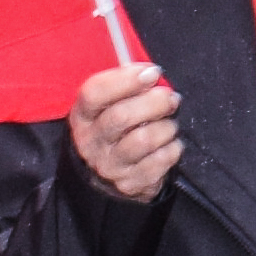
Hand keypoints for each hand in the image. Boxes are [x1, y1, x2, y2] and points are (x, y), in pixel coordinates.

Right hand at [64, 60, 182, 201]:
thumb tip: (152, 73)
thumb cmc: (116, 130)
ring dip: (166, 127)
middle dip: (154, 102)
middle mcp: (91, 141)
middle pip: (121, 116)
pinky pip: (158, 162)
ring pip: (143, 140)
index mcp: (83, 115)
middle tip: (172, 98)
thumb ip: (126, 87)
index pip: (95, 92)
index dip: (125, 79)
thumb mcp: (109, 106)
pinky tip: (171, 144)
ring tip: (171, 125)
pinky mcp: (129, 183)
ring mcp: (109, 165)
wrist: (108, 178)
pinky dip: (172, 149)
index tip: (152, 72)